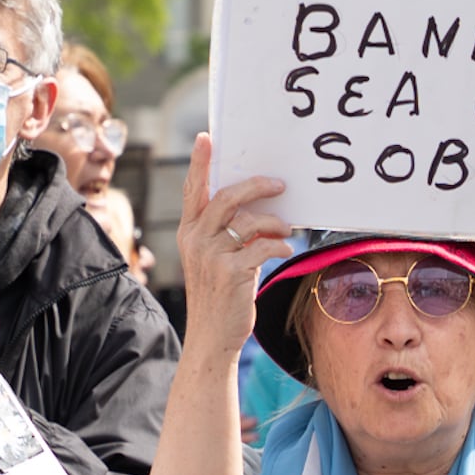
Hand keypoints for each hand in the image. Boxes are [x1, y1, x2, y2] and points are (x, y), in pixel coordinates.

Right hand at [178, 134, 291, 363]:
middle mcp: (195, 240)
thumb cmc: (218, 296)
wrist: (212, 337)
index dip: (199, 163)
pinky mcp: (231, 272)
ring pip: (250, 221)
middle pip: (228, 197)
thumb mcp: (212, 260)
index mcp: (188, 232)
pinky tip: (283, 251)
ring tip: (287, 231)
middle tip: (280, 185)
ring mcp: (211, 256)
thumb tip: (258, 209)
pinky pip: (263, 246)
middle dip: (257, 186)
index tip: (206, 138)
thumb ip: (225, 234)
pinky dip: (279, 245)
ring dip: (275, 222)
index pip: (193, 190)